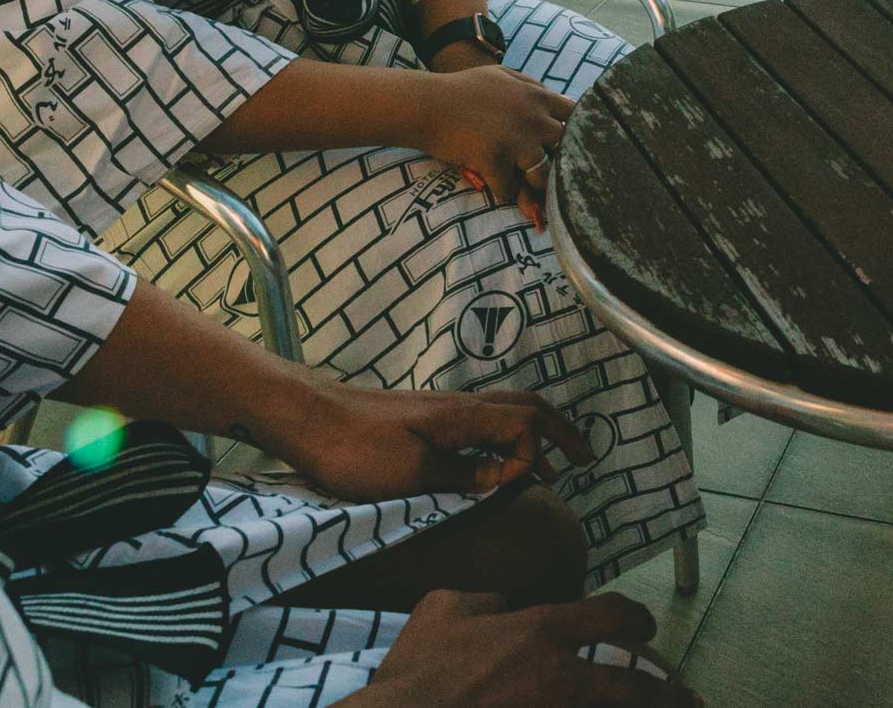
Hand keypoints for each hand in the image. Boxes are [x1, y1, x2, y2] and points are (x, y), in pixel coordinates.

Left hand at [267, 381, 594, 503]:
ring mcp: (442, 408)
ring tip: (549, 463)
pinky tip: (495, 458)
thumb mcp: (411, 475)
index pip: (524, 428)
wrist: (307, 418)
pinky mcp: (425, 417)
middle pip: (526, 407)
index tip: (518, 487)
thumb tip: (502, 479)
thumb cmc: (355, 448)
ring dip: (534, 432)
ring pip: (505, 409)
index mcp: (462, 417)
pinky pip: (482, 419)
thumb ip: (460, 477)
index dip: (531, 459)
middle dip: (559, 432)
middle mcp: (460, 405)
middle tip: (584, 458)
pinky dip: (505, 434)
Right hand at [357, 590, 695, 705]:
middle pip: (631, 683)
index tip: (645, 626)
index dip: (634, 618)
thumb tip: (506, 607)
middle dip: (665, 692)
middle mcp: (558, 674)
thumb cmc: (417, 669)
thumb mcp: (445, 608)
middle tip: (685, 697)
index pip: (609, 615)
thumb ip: (487, 601)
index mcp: (540, 630)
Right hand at [415, 65, 571, 224]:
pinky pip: (509, 189)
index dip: (571, 133)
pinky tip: (493, 183)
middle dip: (555, 161)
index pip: (574, 117)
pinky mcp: (494, 159)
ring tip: (521, 183)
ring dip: (532, 183)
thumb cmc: (461, 90)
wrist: (426, 103)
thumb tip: (561, 99)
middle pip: (564, 149)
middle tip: (540, 170)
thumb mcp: (501, 76)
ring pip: (543, 175)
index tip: (559, 144)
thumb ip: (531, 86)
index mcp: (536, 95)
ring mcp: (515, 140)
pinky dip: (502, 191)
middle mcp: (532, 117)